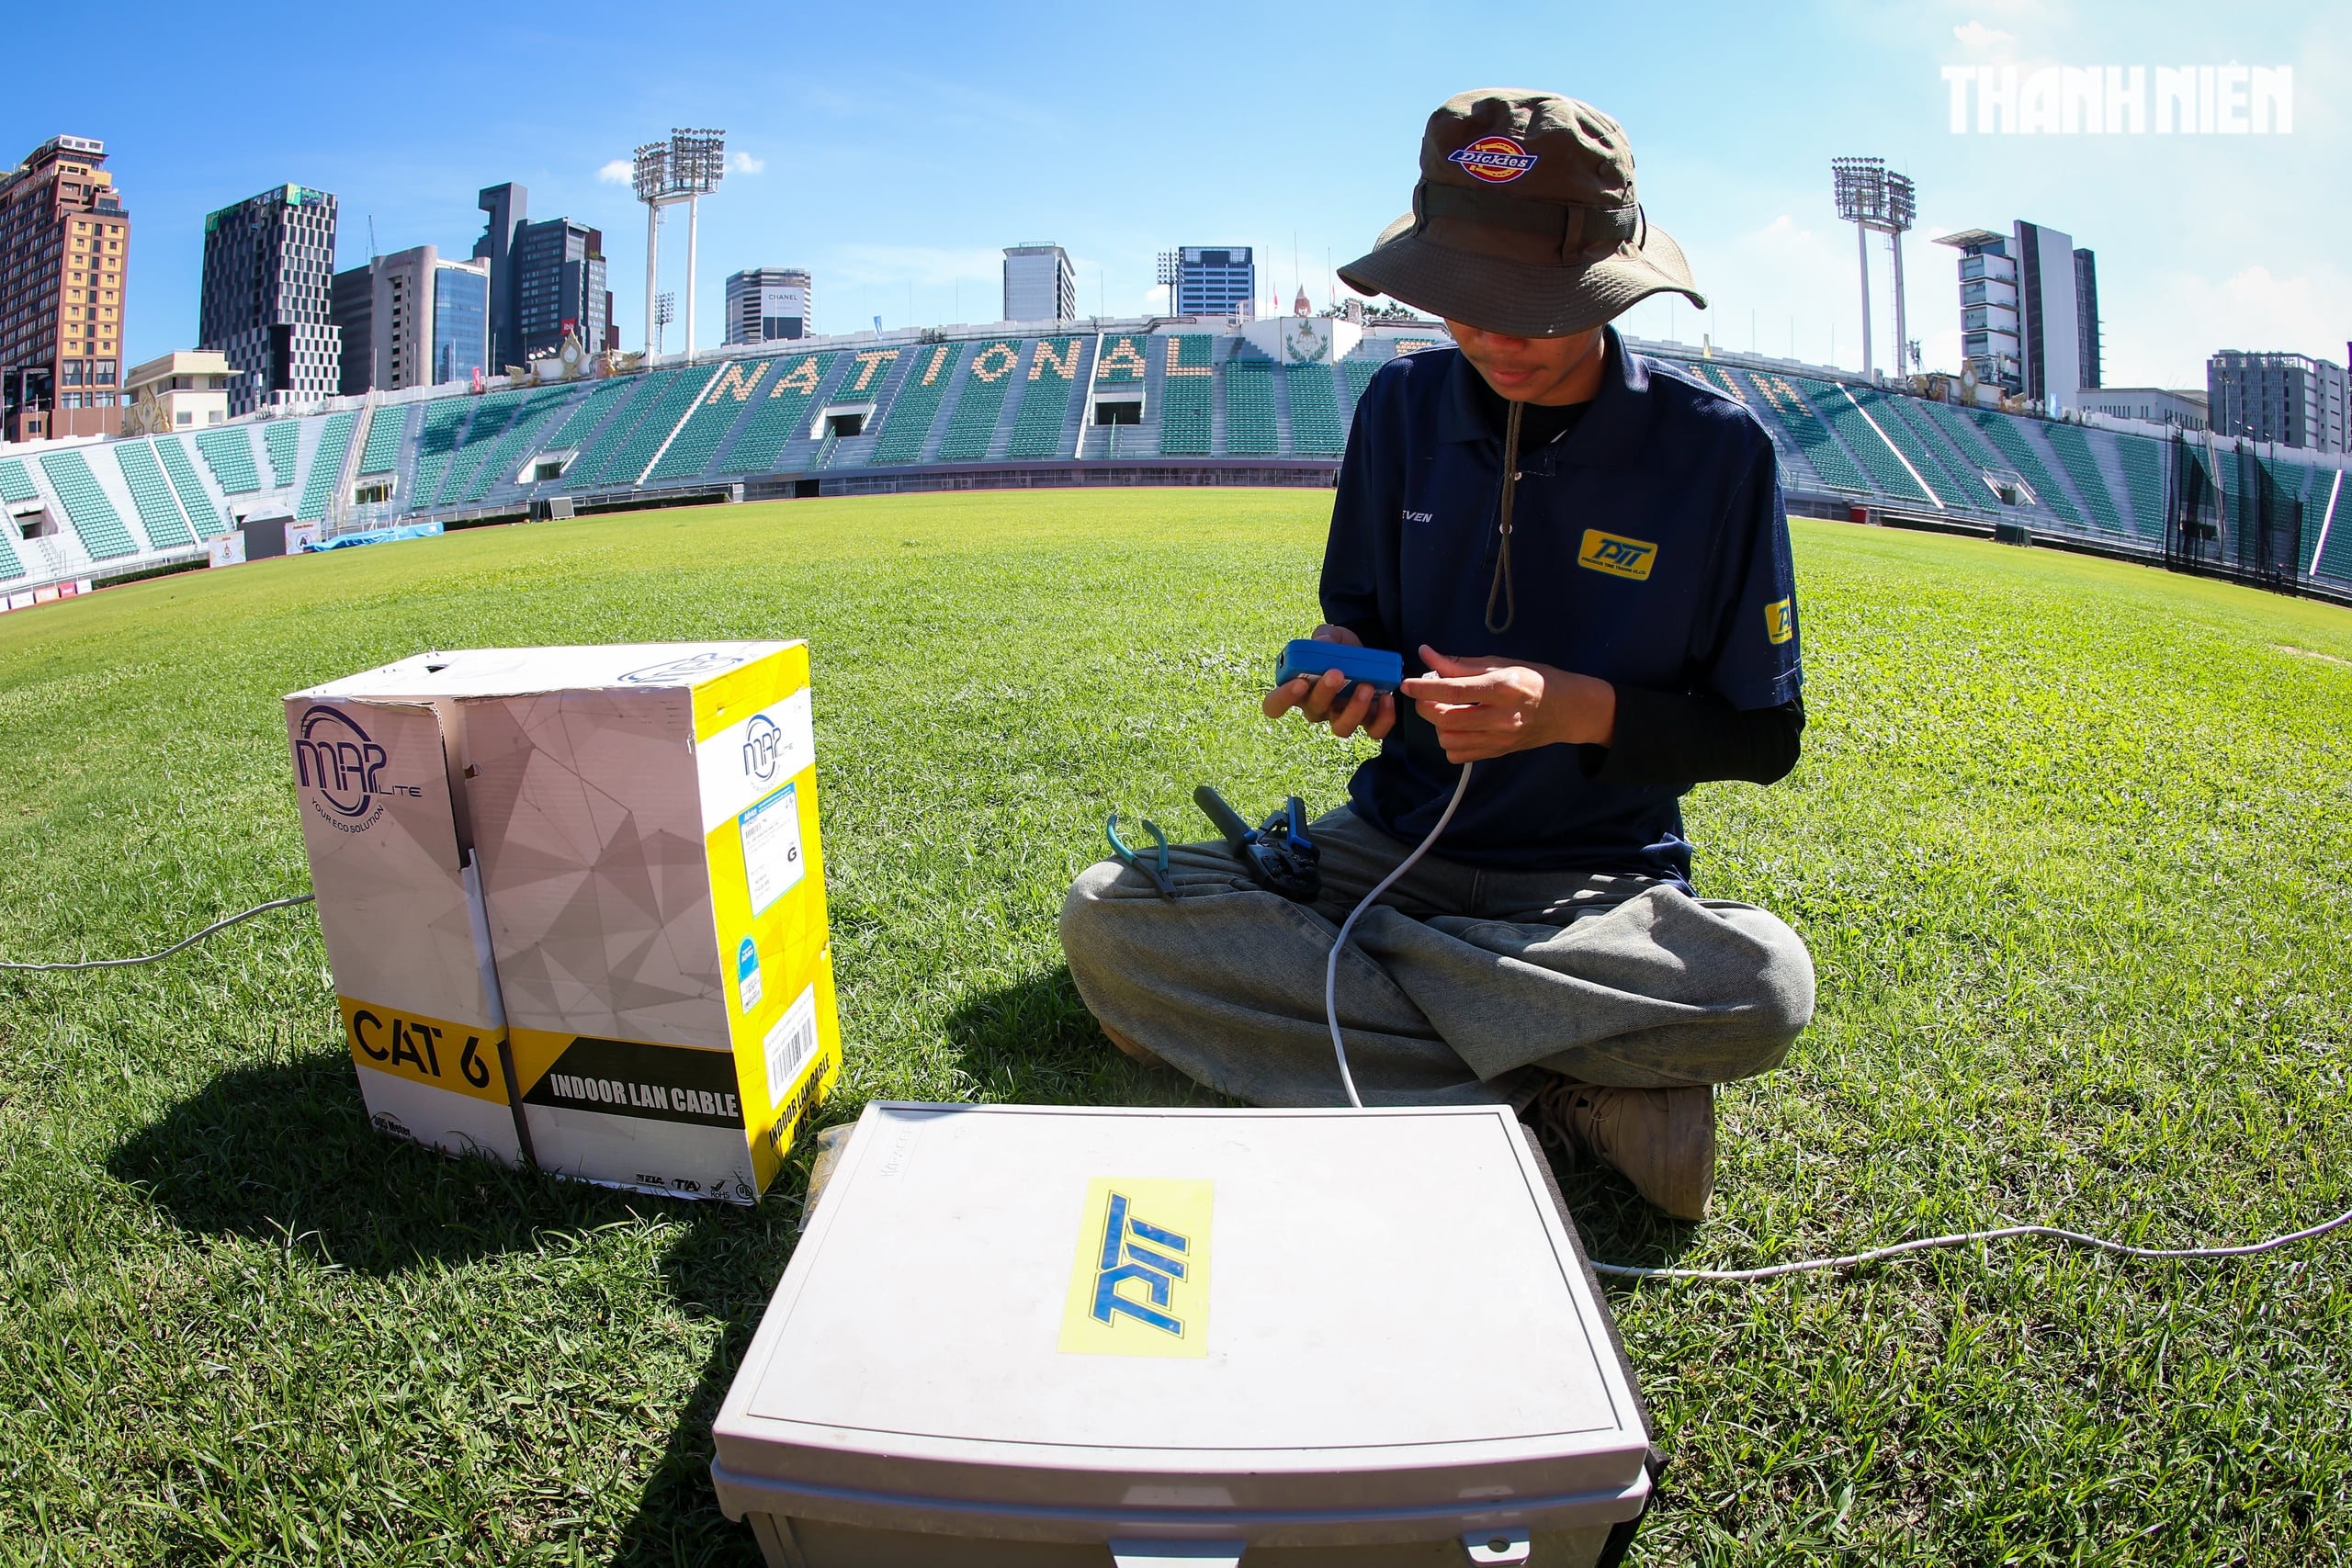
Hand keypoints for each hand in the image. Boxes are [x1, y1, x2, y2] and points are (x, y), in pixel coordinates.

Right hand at [1262, 624, 1396, 740]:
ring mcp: (1341, 717)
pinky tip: (1387, 697)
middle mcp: (1317, 708)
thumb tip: (1322, 642)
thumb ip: (1324, 636)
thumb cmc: (1339, 647)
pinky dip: (1383, 718)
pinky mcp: (1368, 721)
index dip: (1282, 699)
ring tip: (1366, 686)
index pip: (1275, 705)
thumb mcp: (1330, 635)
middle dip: (1324, 693)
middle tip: (1336, 672)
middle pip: (1313, 712)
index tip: (1298, 683)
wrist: (1366, 652)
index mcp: (1298, 690)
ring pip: (1342, 728)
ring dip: (1354, 709)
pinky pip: (1373, 730)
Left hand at [1398, 645, 1614, 763]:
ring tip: (1447, 709)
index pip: (1453, 691)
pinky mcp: (1497, 753)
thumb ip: (1461, 663)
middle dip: (1426, 705)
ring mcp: (1499, 739)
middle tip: (1428, 693)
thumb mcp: (1501, 664)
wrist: (1568, 710)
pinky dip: (1450, 741)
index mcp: (1503, 688)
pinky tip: (1459, 726)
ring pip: (1447, 739)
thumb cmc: (1535, 680)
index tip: (1406, 684)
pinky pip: (1457, 755)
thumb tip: (1427, 655)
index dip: (1424, 688)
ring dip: (1438, 723)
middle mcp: (1501, 717)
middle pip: (1444, 718)